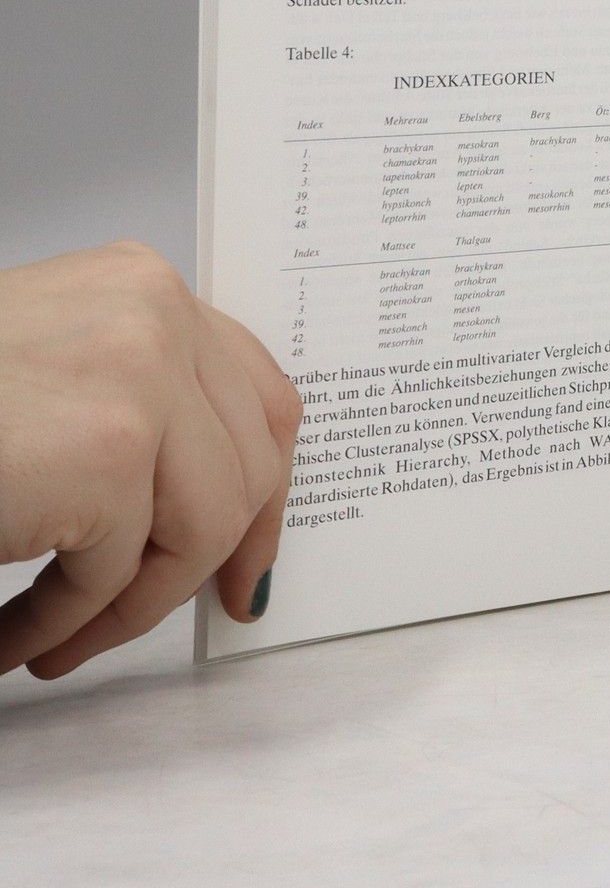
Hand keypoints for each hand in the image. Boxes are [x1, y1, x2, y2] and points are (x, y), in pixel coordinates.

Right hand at [0, 240, 301, 678]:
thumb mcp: (53, 370)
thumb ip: (135, 404)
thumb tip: (218, 504)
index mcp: (141, 287)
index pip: (257, 393)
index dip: (265, 489)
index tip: (247, 563)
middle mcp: (156, 313)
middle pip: (248, 465)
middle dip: (199, 565)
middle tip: (140, 622)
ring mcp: (141, 376)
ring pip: (202, 527)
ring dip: (125, 607)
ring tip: (53, 640)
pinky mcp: (109, 451)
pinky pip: (119, 573)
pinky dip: (63, 626)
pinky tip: (11, 641)